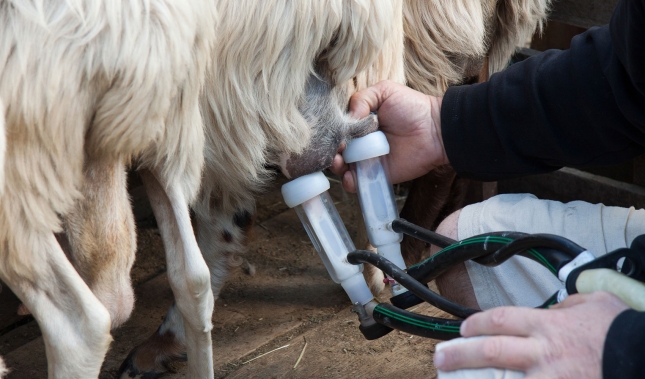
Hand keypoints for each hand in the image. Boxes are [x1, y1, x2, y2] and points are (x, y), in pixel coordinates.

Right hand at [329, 80, 446, 191]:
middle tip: (337, 149)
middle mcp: (360, 142)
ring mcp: (366, 160)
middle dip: (330, 150)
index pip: (336, 130)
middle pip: (336, 150)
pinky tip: (350, 175)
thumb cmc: (411, 108)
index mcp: (359, 123)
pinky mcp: (376, 175)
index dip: (331, 132)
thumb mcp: (384, 91)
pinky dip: (349, 182)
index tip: (333, 133)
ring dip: (336, 166)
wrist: (434, 130)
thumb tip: (347, 118)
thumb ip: (361, 99)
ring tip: (340, 161)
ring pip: (342, 168)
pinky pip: (356, 183)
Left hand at [433, 292, 629, 377]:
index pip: (501, 319)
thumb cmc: (621, 333)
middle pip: (491, 350)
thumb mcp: (595, 304)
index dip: (477, 324)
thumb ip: (568, 304)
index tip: (464, 329)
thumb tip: (555, 308)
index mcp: (549, 325)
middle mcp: (543, 352)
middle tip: (440, 359)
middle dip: (460, 354)